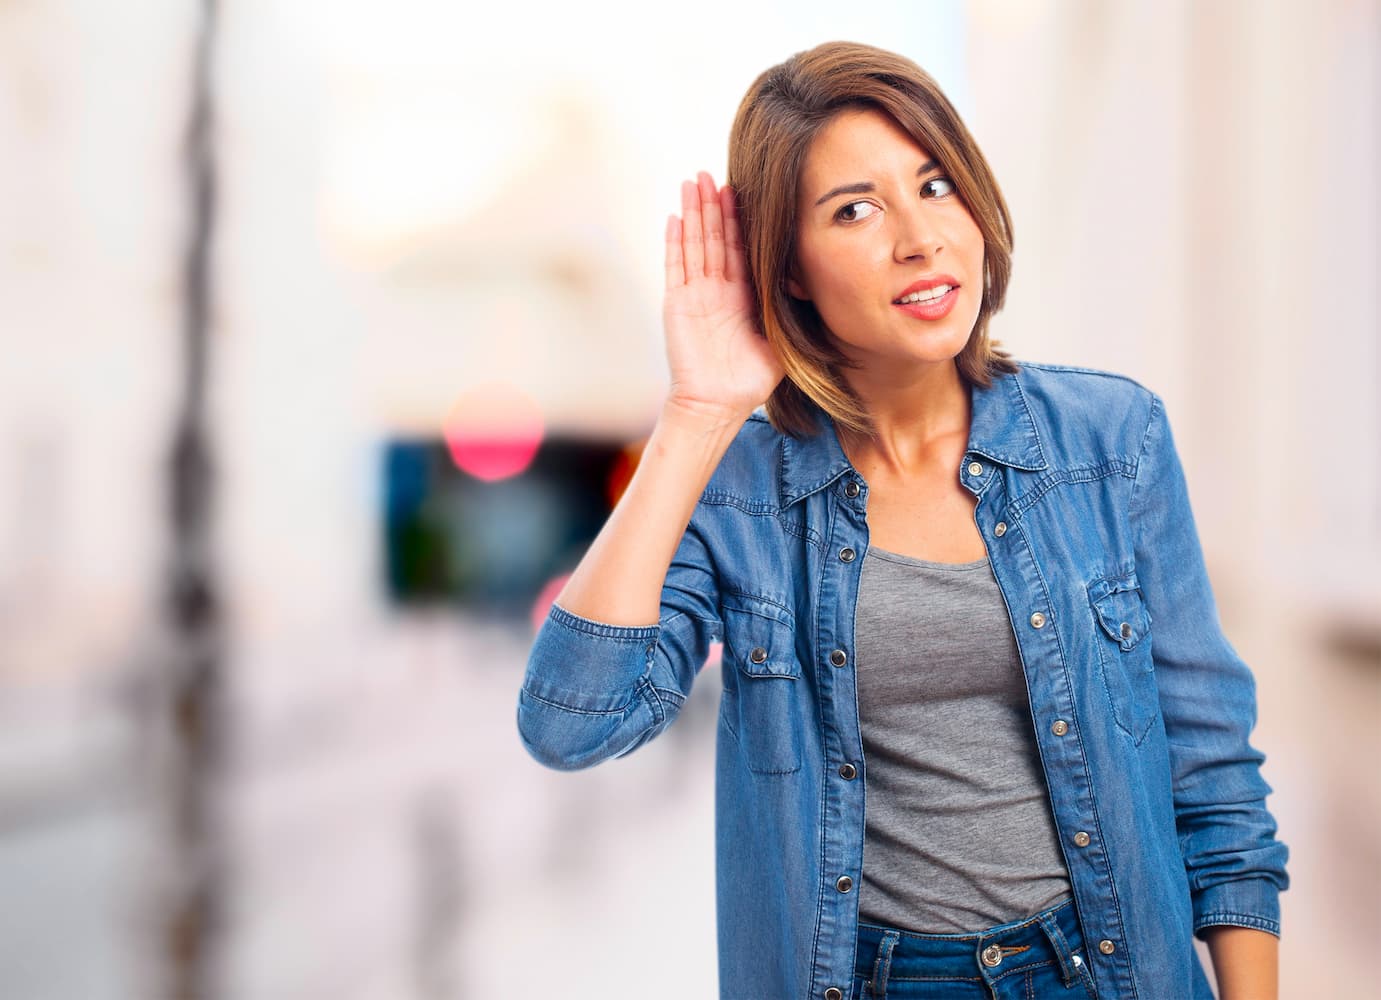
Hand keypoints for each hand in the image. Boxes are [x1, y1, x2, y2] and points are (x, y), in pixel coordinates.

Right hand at [663, 171, 784, 421]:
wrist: (719, 404)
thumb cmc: (750, 379)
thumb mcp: (781, 339)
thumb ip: (790, 310)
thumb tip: (812, 283)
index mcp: (741, 295)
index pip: (740, 247)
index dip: (740, 219)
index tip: (743, 188)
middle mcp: (717, 290)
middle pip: (715, 237)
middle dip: (714, 205)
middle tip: (712, 173)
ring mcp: (695, 294)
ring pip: (694, 243)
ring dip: (693, 213)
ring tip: (692, 182)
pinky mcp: (677, 304)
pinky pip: (675, 266)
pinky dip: (674, 241)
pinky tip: (674, 217)